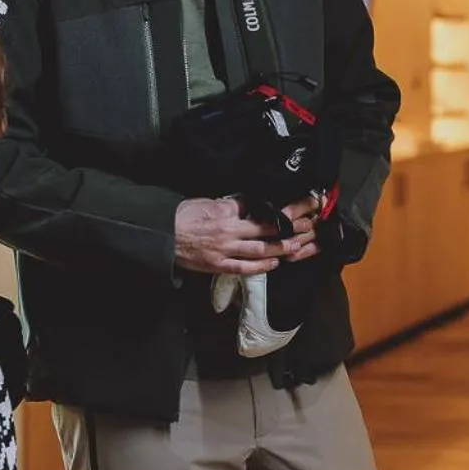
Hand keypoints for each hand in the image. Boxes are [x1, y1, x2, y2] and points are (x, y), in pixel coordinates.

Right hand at [175, 197, 317, 274]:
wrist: (162, 234)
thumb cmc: (182, 215)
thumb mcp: (207, 201)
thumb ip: (229, 204)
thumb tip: (246, 203)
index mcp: (227, 211)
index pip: (257, 207)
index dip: (278, 207)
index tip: (296, 206)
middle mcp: (230, 230)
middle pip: (266, 227)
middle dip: (288, 226)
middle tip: (307, 224)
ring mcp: (225, 249)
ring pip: (260, 250)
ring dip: (280, 248)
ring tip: (297, 246)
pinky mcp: (219, 264)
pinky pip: (244, 268)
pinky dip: (261, 267)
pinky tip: (274, 264)